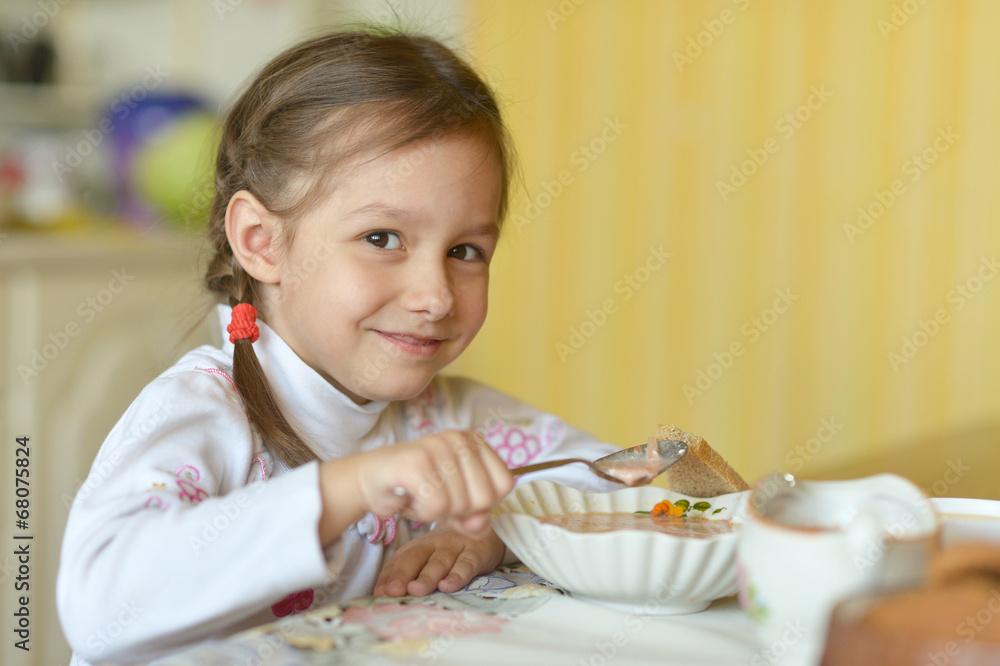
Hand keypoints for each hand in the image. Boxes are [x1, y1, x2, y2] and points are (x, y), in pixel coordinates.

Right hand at [318, 430, 513, 544]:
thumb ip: (474, 516)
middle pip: (484, 498)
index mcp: (474, 442)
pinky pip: (437, 506)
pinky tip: (411, 498)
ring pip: (460, 504)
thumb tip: (481, 524)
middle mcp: (459, 438)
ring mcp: (438, 446)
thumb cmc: (415, 489)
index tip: (460, 498)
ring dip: (437, 512)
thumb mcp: (453, 505)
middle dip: (460, 510)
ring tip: (421, 495)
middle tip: (436, 497)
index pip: (505, 484)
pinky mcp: (416, 461)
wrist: (370, 480)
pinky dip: (423, 513)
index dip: (484, 503)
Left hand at [373, 525, 506, 596]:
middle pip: (417, 557)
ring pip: (440, 562)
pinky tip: (448, 586)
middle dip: (404, 574)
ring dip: (427, 577)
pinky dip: (457, 576)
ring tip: (416, 590)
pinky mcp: (476, 553)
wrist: (484, 530)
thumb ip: (403, 572)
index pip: (401, 558)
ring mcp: (456, 547)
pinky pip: (466, 565)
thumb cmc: (448, 549)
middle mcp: (435, 544)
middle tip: (394, 591)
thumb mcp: (426, 557)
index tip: (381, 592)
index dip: (390, 574)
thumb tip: (379, 591)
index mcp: (419, 546)